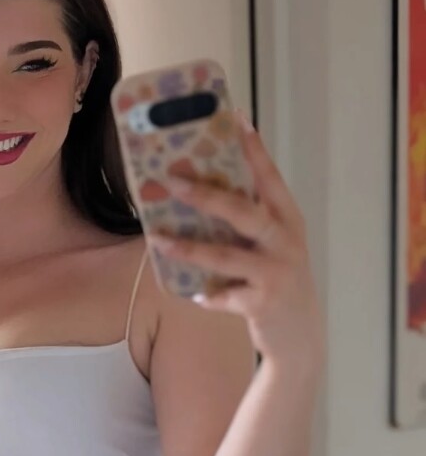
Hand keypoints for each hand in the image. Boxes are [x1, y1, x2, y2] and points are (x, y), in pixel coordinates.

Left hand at [148, 110, 324, 368]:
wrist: (300, 337)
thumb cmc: (279, 282)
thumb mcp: (275, 246)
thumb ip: (251, 222)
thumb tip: (202, 191)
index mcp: (289, 221)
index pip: (270, 178)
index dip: (254, 149)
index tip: (236, 118)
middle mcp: (286, 242)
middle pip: (242, 211)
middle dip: (204, 194)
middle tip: (171, 180)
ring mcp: (275, 273)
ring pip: (224, 254)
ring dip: (187, 247)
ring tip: (156, 238)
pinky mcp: (261, 303)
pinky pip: (223, 295)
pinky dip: (207, 294)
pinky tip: (194, 293)